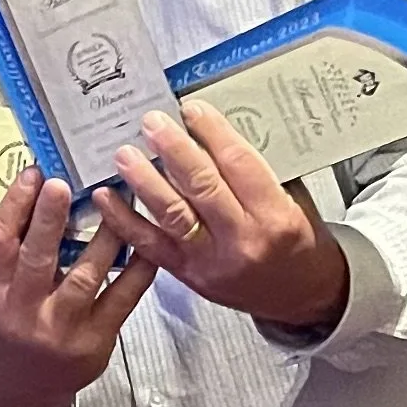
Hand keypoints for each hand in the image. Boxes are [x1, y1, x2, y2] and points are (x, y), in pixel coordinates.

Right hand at [0, 169, 150, 406]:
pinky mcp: (97, 341)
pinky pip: (122, 297)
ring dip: (103, 234)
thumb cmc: (15, 322)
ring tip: (117, 198)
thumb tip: (40, 186)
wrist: (26, 385)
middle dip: (49, 220)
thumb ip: (16, 250)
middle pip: (37, 260)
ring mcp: (62, 329)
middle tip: (63, 183)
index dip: (13, 207)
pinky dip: (138, 267)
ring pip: (85, 276)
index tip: (33, 174)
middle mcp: (24, 313)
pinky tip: (147, 239)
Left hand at [105, 103, 350, 330]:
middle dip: (173, 150)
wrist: (300, 297)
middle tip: (151, 123)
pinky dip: (124, 221)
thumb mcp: (292, 202)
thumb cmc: (296, 244)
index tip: (192, 109)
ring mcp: (211, 261)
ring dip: (144, 181)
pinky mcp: (188, 275)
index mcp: (274, 216)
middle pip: (202, 186)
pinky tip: (106, 198)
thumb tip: (214, 132)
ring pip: (172, 216)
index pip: (239, 164)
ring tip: (125, 154)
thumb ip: (256, 172)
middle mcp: (241, 240)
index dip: (212, 132)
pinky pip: (150, 246)